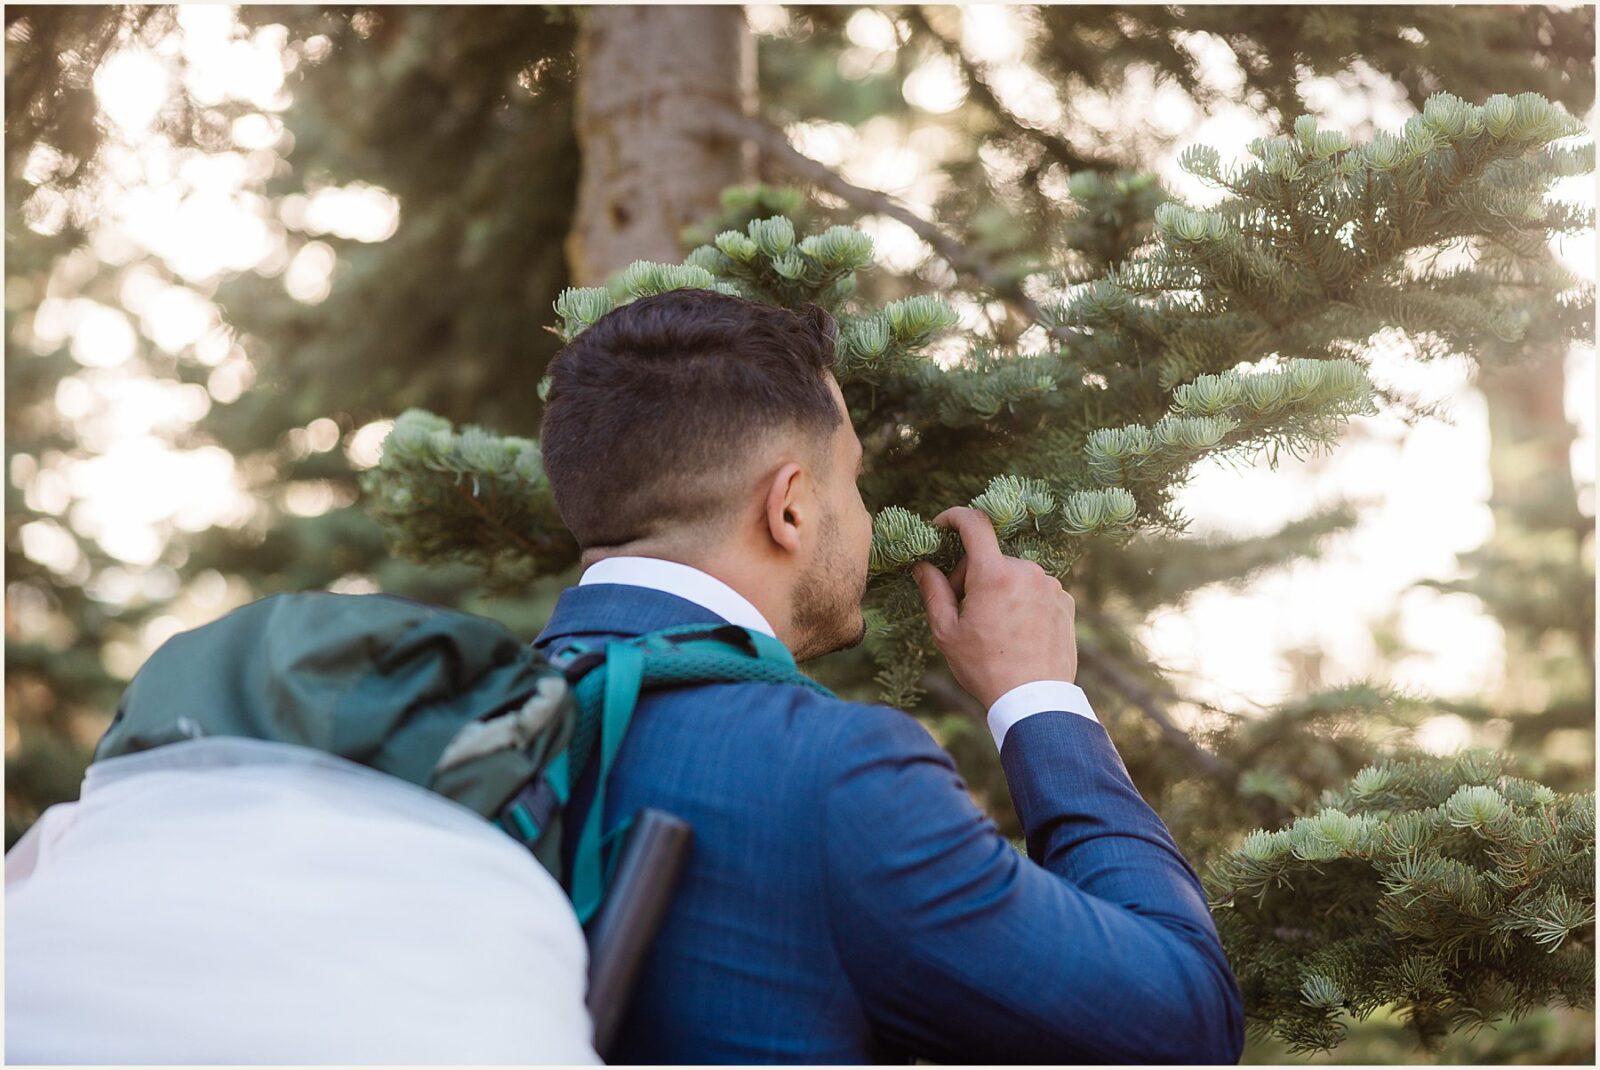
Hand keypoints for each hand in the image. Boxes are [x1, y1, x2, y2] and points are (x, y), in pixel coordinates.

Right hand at [910, 506, 1077, 709]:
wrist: (1034, 699)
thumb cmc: (985, 667)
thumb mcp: (947, 632)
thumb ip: (933, 591)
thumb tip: (923, 565)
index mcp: (994, 574)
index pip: (974, 523)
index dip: (954, 517)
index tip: (942, 526)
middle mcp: (1026, 571)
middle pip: (990, 558)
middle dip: (971, 575)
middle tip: (963, 610)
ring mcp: (1049, 585)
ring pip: (1013, 574)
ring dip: (998, 588)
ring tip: (993, 627)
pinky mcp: (1064, 601)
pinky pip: (1035, 589)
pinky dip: (1021, 600)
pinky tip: (1016, 631)